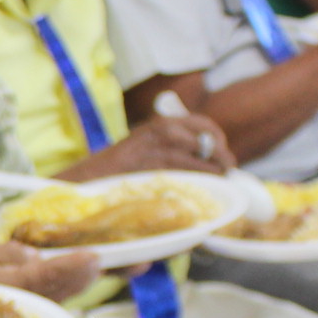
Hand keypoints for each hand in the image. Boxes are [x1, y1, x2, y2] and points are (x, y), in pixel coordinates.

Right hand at [62, 114, 228, 176]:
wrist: (91, 177)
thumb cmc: (120, 165)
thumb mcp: (145, 142)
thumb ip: (171, 144)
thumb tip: (206, 155)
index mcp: (161, 123)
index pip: (203, 125)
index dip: (217, 139)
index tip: (220, 151)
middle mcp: (164, 133)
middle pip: (210, 145)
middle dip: (221, 159)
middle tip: (226, 170)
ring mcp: (161, 154)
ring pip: (203, 164)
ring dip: (214, 175)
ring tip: (216, 184)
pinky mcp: (159, 174)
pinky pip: (190, 180)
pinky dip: (199, 187)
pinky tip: (199, 193)